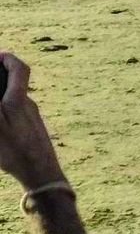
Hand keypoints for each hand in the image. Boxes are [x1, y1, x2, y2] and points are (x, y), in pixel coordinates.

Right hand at [0, 53, 67, 190]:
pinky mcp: (33, 131)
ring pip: (15, 101)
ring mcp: (32, 119)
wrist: (41, 174)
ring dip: (3, 98)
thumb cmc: (15, 149)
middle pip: (16, 84)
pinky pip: (18, 115)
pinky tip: (1, 126)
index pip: (20, 69)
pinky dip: (6, 113)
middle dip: (1, 79)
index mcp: (19, 100)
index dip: (8, 59)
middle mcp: (29, 106)